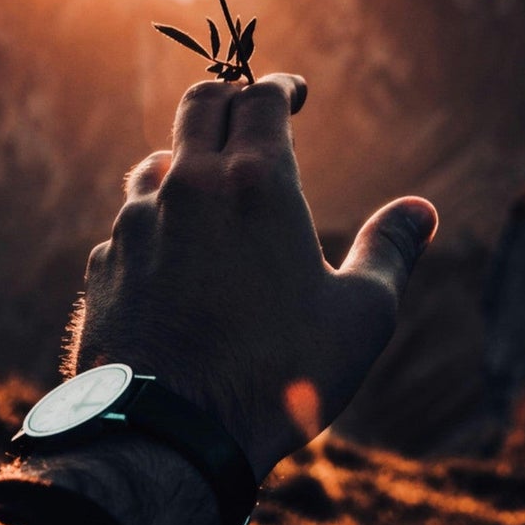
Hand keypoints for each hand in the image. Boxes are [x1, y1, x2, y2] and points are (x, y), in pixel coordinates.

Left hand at [70, 73, 437, 481]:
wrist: (168, 437)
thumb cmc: (278, 376)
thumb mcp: (360, 317)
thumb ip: (390, 252)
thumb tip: (421, 211)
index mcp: (255, 183)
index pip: (261, 97)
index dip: (280, 87)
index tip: (293, 93)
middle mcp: (187, 188)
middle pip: (200, 105)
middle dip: (228, 96)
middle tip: (249, 107)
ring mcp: (135, 224)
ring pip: (157, 163)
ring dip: (186, 160)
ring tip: (209, 184)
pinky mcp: (103, 265)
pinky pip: (130, 223)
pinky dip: (157, 222)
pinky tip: (174, 254)